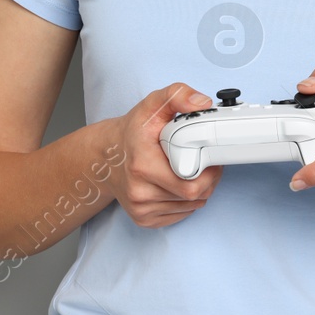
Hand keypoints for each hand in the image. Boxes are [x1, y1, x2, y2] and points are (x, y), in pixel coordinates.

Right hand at [103, 83, 222, 227]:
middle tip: (205, 163)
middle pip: (194, 197)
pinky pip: (179, 215)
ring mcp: (140, 209)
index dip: (208, 172)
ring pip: (190, 207)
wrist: (106, 156)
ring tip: (190, 171)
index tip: (208, 158)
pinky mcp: (143, 219)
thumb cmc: (133, 132)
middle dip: (208, 180)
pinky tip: (179, 184)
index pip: (191, 184)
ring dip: (198, 192)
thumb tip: (202, 103)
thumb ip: (178, 95)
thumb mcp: (153, 105)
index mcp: (143, 165)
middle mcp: (139, 192)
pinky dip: (186, 202)